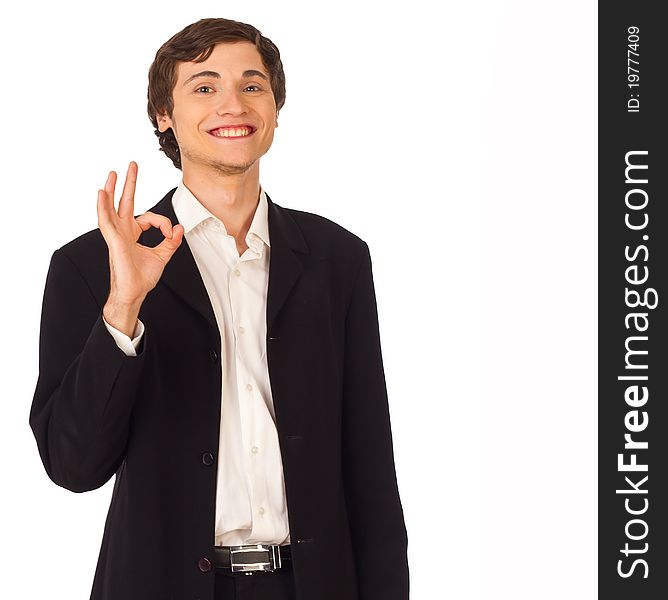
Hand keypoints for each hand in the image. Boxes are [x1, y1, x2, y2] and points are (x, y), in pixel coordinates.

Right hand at [97, 161, 183, 307]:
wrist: (133, 293)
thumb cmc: (141, 278)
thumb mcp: (162, 256)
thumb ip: (171, 242)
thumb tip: (179, 228)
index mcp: (132, 234)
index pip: (148, 217)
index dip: (162, 222)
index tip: (171, 232)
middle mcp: (122, 232)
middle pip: (124, 202)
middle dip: (129, 183)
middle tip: (132, 165)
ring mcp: (116, 236)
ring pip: (111, 208)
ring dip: (112, 190)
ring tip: (113, 174)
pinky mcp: (114, 242)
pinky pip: (106, 222)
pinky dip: (103, 207)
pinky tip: (102, 194)